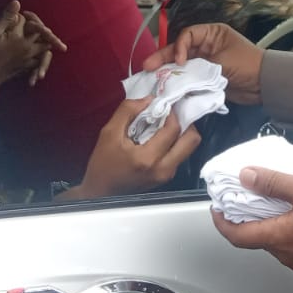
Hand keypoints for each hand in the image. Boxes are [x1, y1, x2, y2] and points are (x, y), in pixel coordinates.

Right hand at [0, 0, 58, 89]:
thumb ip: (6, 18)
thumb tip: (17, 2)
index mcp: (22, 39)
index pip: (33, 24)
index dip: (29, 17)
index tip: (24, 13)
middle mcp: (29, 50)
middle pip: (45, 38)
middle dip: (46, 32)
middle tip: (47, 27)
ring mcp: (27, 61)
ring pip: (44, 51)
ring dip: (48, 45)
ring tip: (55, 44)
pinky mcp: (24, 69)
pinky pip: (37, 63)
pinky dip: (41, 60)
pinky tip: (38, 58)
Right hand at [63, 97, 200, 199]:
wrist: (100, 192)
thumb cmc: (102, 164)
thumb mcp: (109, 133)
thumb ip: (128, 111)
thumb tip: (149, 99)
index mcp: (148, 158)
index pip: (173, 129)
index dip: (171, 112)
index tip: (162, 104)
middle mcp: (163, 169)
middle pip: (192, 140)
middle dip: (185, 122)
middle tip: (171, 114)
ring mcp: (167, 175)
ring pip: (189, 148)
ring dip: (181, 132)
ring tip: (166, 124)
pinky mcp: (167, 177)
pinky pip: (180, 155)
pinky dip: (175, 142)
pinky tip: (161, 137)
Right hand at [143, 23, 262, 104]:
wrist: (264, 85)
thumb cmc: (247, 65)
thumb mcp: (223, 62)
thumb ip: (200, 66)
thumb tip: (180, 74)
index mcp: (212, 34)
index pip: (187, 36)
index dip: (179, 47)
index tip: (179, 61)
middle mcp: (206, 46)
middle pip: (180, 50)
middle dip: (164, 59)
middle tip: (147, 67)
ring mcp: (205, 62)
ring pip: (182, 65)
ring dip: (168, 72)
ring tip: (151, 79)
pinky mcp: (205, 77)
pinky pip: (188, 78)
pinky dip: (179, 83)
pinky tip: (166, 88)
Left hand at [210, 167, 292, 283]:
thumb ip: (274, 182)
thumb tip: (247, 176)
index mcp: (280, 237)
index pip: (237, 235)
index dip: (222, 222)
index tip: (219, 210)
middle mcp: (287, 257)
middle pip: (261, 238)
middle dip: (257, 219)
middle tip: (261, 198)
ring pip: (281, 245)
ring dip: (280, 227)